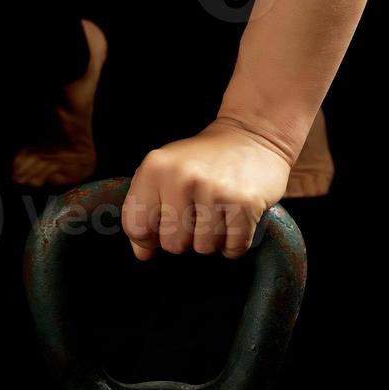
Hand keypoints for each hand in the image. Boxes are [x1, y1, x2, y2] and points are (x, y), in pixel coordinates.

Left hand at [121, 118, 291, 259]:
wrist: (252, 137)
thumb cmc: (204, 158)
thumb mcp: (166, 170)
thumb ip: (145, 208)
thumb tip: (142, 253)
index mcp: (156, 168)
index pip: (136, 226)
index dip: (149, 236)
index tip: (163, 226)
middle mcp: (183, 178)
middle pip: (172, 244)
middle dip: (185, 237)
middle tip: (198, 212)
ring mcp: (215, 191)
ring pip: (204, 248)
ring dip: (212, 239)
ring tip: (218, 211)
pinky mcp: (245, 203)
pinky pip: (233, 248)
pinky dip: (235, 242)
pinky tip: (235, 218)